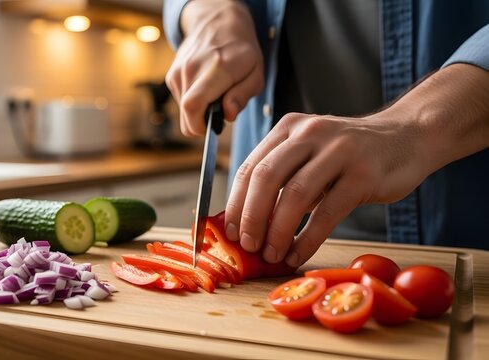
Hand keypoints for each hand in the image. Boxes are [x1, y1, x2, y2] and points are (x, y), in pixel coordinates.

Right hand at [165, 0, 263, 135]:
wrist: (217, 24)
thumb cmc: (241, 52)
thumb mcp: (256, 74)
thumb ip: (242, 96)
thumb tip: (226, 115)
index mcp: (217, 69)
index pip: (194, 105)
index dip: (200, 126)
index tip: (212, 127)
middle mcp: (192, 69)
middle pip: (187, 114)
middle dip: (202, 123)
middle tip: (219, 111)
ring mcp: (179, 72)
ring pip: (183, 111)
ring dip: (199, 111)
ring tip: (214, 94)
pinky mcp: (172, 76)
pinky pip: (181, 101)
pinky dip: (193, 102)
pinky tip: (204, 88)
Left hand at [224, 111, 430, 267]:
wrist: (407, 137)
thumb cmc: (350, 154)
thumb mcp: (311, 154)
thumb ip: (283, 178)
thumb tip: (249, 221)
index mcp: (289, 128)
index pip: (250, 166)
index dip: (235, 202)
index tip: (229, 231)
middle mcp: (309, 133)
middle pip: (266, 177)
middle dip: (251, 216)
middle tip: (247, 245)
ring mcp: (338, 150)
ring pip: (294, 194)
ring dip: (277, 230)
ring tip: (270, 254)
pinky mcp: (363, 173)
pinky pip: (327, 212)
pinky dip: (308, 238)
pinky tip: (297, 253)